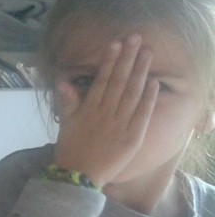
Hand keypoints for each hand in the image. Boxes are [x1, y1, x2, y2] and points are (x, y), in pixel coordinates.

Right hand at [52, 34, 158, 187]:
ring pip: (132, 94)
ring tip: (147, 52)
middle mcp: (105, 114)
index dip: (109, 61)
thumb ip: (68, 101)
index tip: (116, 44)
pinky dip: (148, 98)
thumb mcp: (66, 125)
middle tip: (136, 38)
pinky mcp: (132, 137)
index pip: (101, 80)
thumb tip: (63, 80)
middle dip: (128, 59)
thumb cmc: (70, 150)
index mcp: (88, 110)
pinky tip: (154, 82)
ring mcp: (120, 125)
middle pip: (119, 81)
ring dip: (141, 72)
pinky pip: (142, 114)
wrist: (77, 178)